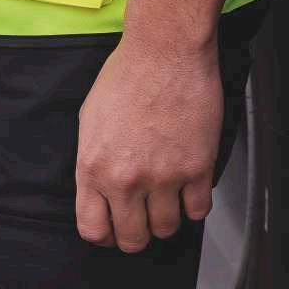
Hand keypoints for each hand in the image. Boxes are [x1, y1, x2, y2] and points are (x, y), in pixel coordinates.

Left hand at [75, 32, 222, 251]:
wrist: (165, 49)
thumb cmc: (128, 74)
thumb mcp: (91, 118)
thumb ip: (93, 161)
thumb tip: (100, 191)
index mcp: (93, 166)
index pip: (92, 229)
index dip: (105, 234)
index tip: (114, 227)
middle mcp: (125, 178)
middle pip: (132, 239)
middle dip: (137, 232)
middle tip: (144, 217)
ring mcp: (163, 177)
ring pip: (166, 229)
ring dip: (167, 217)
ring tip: (167, 196)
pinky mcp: (197, 168)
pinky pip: (198, 211)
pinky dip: (194, 204)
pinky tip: (189, 186)